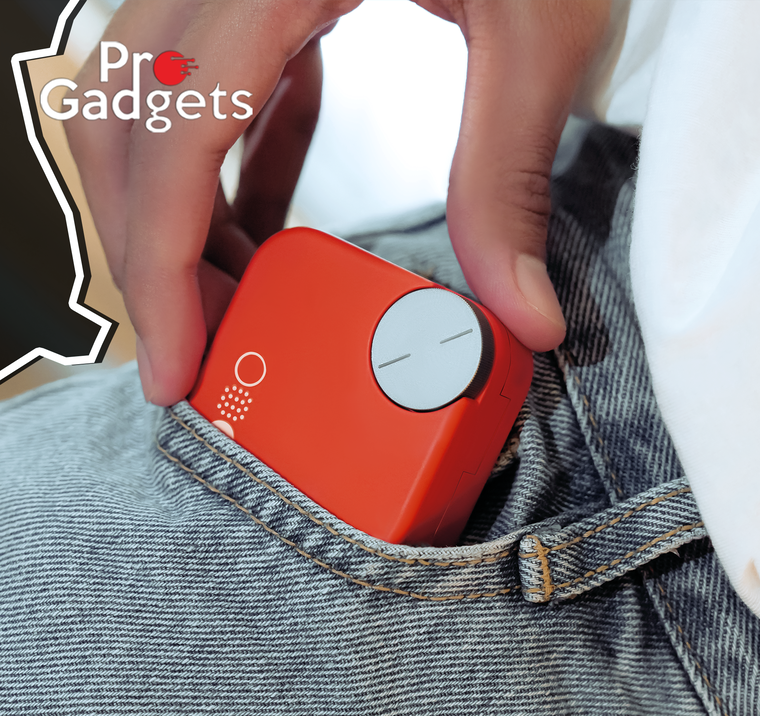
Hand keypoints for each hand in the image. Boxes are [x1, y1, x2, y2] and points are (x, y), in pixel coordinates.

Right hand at [68, 0, 609, 405]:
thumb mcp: (537, 34)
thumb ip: (508, 178)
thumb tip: (522, 313)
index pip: (173, 134)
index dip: (159, 263)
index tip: (175, 359)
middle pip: (130, 128)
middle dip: (152, 253)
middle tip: (199, 343)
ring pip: (152, 112)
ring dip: (183, 217)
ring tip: (237, 294)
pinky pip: (214, 94)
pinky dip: (231, 173)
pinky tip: (266, 225)